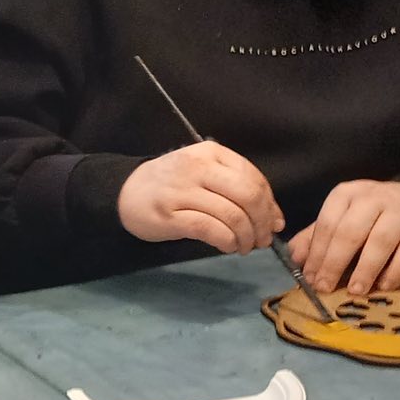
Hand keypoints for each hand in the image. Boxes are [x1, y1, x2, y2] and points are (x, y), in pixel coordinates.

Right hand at [117, 141, 281, 255]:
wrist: (124, 193)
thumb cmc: (170, 185)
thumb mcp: (203, 173)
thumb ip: (237, 188)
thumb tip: (275, 219)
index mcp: (210, 153)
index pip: (253, 178)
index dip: (270, 204)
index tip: (273, 223)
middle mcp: (197, 168)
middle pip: (248, 196)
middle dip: (262, 223)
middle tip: (261, 240)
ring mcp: (181, 191)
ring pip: (232, 216)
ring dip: (246, 237)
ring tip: (244, 246)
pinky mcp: (170, 215)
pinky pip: (211, 230)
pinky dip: (227, 242)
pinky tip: (227, 246)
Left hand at [289, 180, 399, 294]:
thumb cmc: (371, 215)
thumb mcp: (341, 218)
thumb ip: (316, 237)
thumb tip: (295, 259)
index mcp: (347, 194)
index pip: (327, 224)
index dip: (317, 253)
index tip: (310, 278)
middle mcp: (373, 197)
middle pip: (351, 231)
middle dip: (335, 262)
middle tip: (326, 287)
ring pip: (381, 240)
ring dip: (366, 269)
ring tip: (355, 290)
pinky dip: (396, 271)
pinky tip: (384, 285)